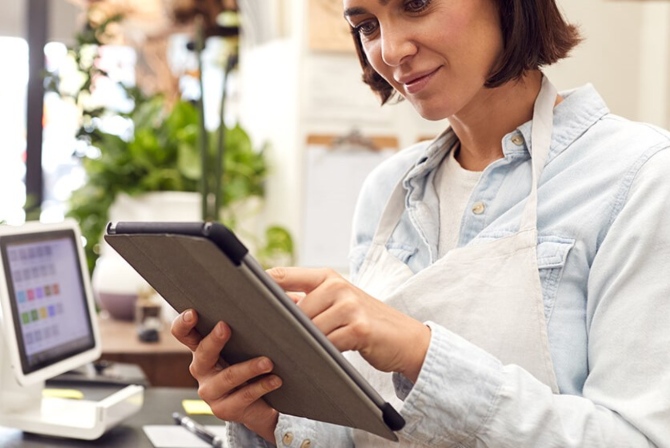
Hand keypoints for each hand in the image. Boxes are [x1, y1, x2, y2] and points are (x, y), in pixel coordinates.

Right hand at [171, 310, 280, 441]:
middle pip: (201, 354)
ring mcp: (211, 391)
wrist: (263, 404)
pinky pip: (243, 397)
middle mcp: (202, 370)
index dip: (184, 323)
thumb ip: (260, 319)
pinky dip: (261, 386)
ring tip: (268, 362)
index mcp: (203, 348)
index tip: (193, 312)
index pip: (184, 333)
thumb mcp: (252, 341)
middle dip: (214, 340)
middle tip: (226, 327)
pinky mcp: (225, 409)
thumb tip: (286, 295)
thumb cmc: (255, 363)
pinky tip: (275, 380)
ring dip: (249, 368)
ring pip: (228, 377)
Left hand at [267, 267, 430, 381]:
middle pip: (292, 309)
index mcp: (327, 276)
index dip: (259, 287)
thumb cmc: (365, 322)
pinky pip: (327, 344)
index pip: (282, 276)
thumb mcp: (337, 303)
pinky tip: (317, 360)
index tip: (238, 299)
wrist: (406, 338)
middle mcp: (337, 286)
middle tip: (264, 341)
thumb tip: (268, 309)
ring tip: (292, 354)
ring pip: (308, 329)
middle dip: (281, 328)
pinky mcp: (359, 327)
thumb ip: (309, 301)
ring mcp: (349, 305)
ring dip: (301, 344)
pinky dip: (320, 354)